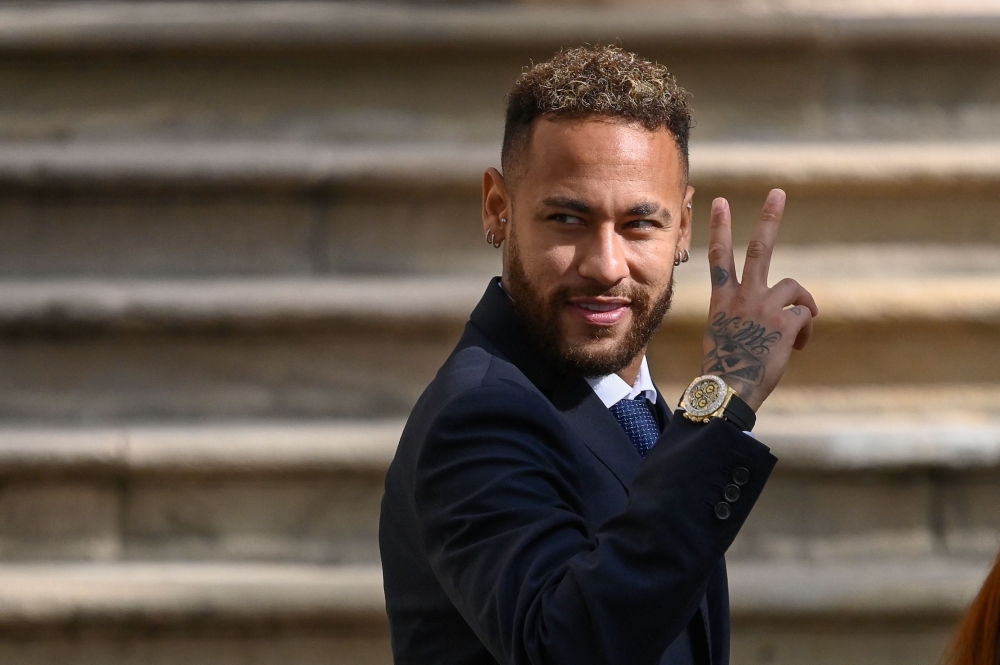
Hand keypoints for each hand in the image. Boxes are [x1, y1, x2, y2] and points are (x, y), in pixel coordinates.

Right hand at [701, 189, 817, 410]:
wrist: (730, 388)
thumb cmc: (726, 368)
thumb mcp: (725, 334)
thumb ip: (744, 316)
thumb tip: (773, 317)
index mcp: (723, 299)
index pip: (719, 256)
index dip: (719, 227)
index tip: (720, 202)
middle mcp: (743, 296)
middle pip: (759, 249)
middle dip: (769, 219)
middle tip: (778, 193)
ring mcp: (764, 306)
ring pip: (795, 288)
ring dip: (803, 304)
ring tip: (799, 326)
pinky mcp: (785, 322)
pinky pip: (805, 316)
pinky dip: (805, 332)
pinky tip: (797, 346)